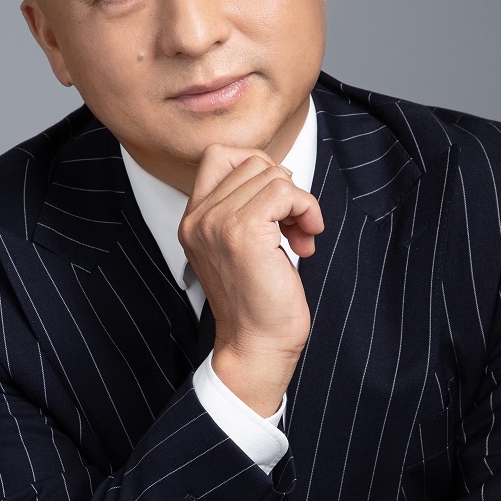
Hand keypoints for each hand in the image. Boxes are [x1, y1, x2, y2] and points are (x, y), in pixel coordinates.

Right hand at [178, 145, 323, 414]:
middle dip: (284, 188)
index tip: (276, 203)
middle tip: (294, 225)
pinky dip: (306, 209)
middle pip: (252, 162)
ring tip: (300, 236)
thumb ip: (245, 208)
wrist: (256, 345)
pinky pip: (285, 191)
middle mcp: (199, 218)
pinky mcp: (242, 232)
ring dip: (299, 202)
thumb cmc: (258, 302)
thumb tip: (279, 174)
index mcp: (193, 220)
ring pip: (272, 174)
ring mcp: (217, 223)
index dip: (258, 168)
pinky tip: (306, 239)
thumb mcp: (241, 246)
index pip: (219, 155)